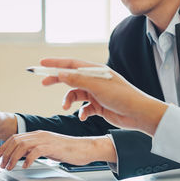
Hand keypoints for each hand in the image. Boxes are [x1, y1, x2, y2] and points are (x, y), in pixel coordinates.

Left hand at [0, 130, 116, 169]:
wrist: (85, 148)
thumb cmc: (69, 150)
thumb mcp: (49, 149)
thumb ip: (36, 150)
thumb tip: (23, 158)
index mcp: (38, 134)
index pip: (16, 137)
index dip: (4, 146)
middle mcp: (40, 134)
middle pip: (16, 141)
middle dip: (5, 153)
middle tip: (1, 165)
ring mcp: (45, 139)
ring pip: (22, 146)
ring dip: (13, 157)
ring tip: (10, 167)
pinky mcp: (52, 146)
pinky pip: (35, 152)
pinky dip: (27, 159)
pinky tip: (25, 166)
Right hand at [40, 58, 168, 135]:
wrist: (138, 114)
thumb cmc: (122, 96)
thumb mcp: (97, 86)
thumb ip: (77, 80)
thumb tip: (60, 73)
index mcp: (95, 71)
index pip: (71, 64)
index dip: (56, 63)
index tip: (41, 64)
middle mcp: (95, 81)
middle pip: (71, 78)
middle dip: (57, 80)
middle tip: (43, 83)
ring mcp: (97, 93)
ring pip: (76, 95)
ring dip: (69, 100)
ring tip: (66, 107)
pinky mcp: (99, 106)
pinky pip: (84, 108)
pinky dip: (80, 113)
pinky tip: (82, 117)